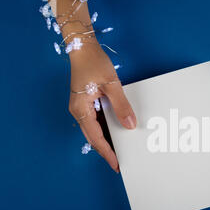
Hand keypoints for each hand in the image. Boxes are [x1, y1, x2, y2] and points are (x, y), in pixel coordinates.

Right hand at [68, 43, 135, 172]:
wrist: (82, 45)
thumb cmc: (93, 62)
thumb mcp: (111, 85)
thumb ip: (121, 106)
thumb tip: (130, 125)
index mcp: (81, 110)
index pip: (96, 138)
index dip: (107, 153)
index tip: (116, 164)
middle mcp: (79, 111)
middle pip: (94, 137)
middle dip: (107, 150)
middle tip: (120, 161)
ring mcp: (82, 107)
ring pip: (95, 130)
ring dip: (107, 140)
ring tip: (121, 149)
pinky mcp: (86, 102)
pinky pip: (97, 120)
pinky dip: (107, 128)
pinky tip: (117, 131)